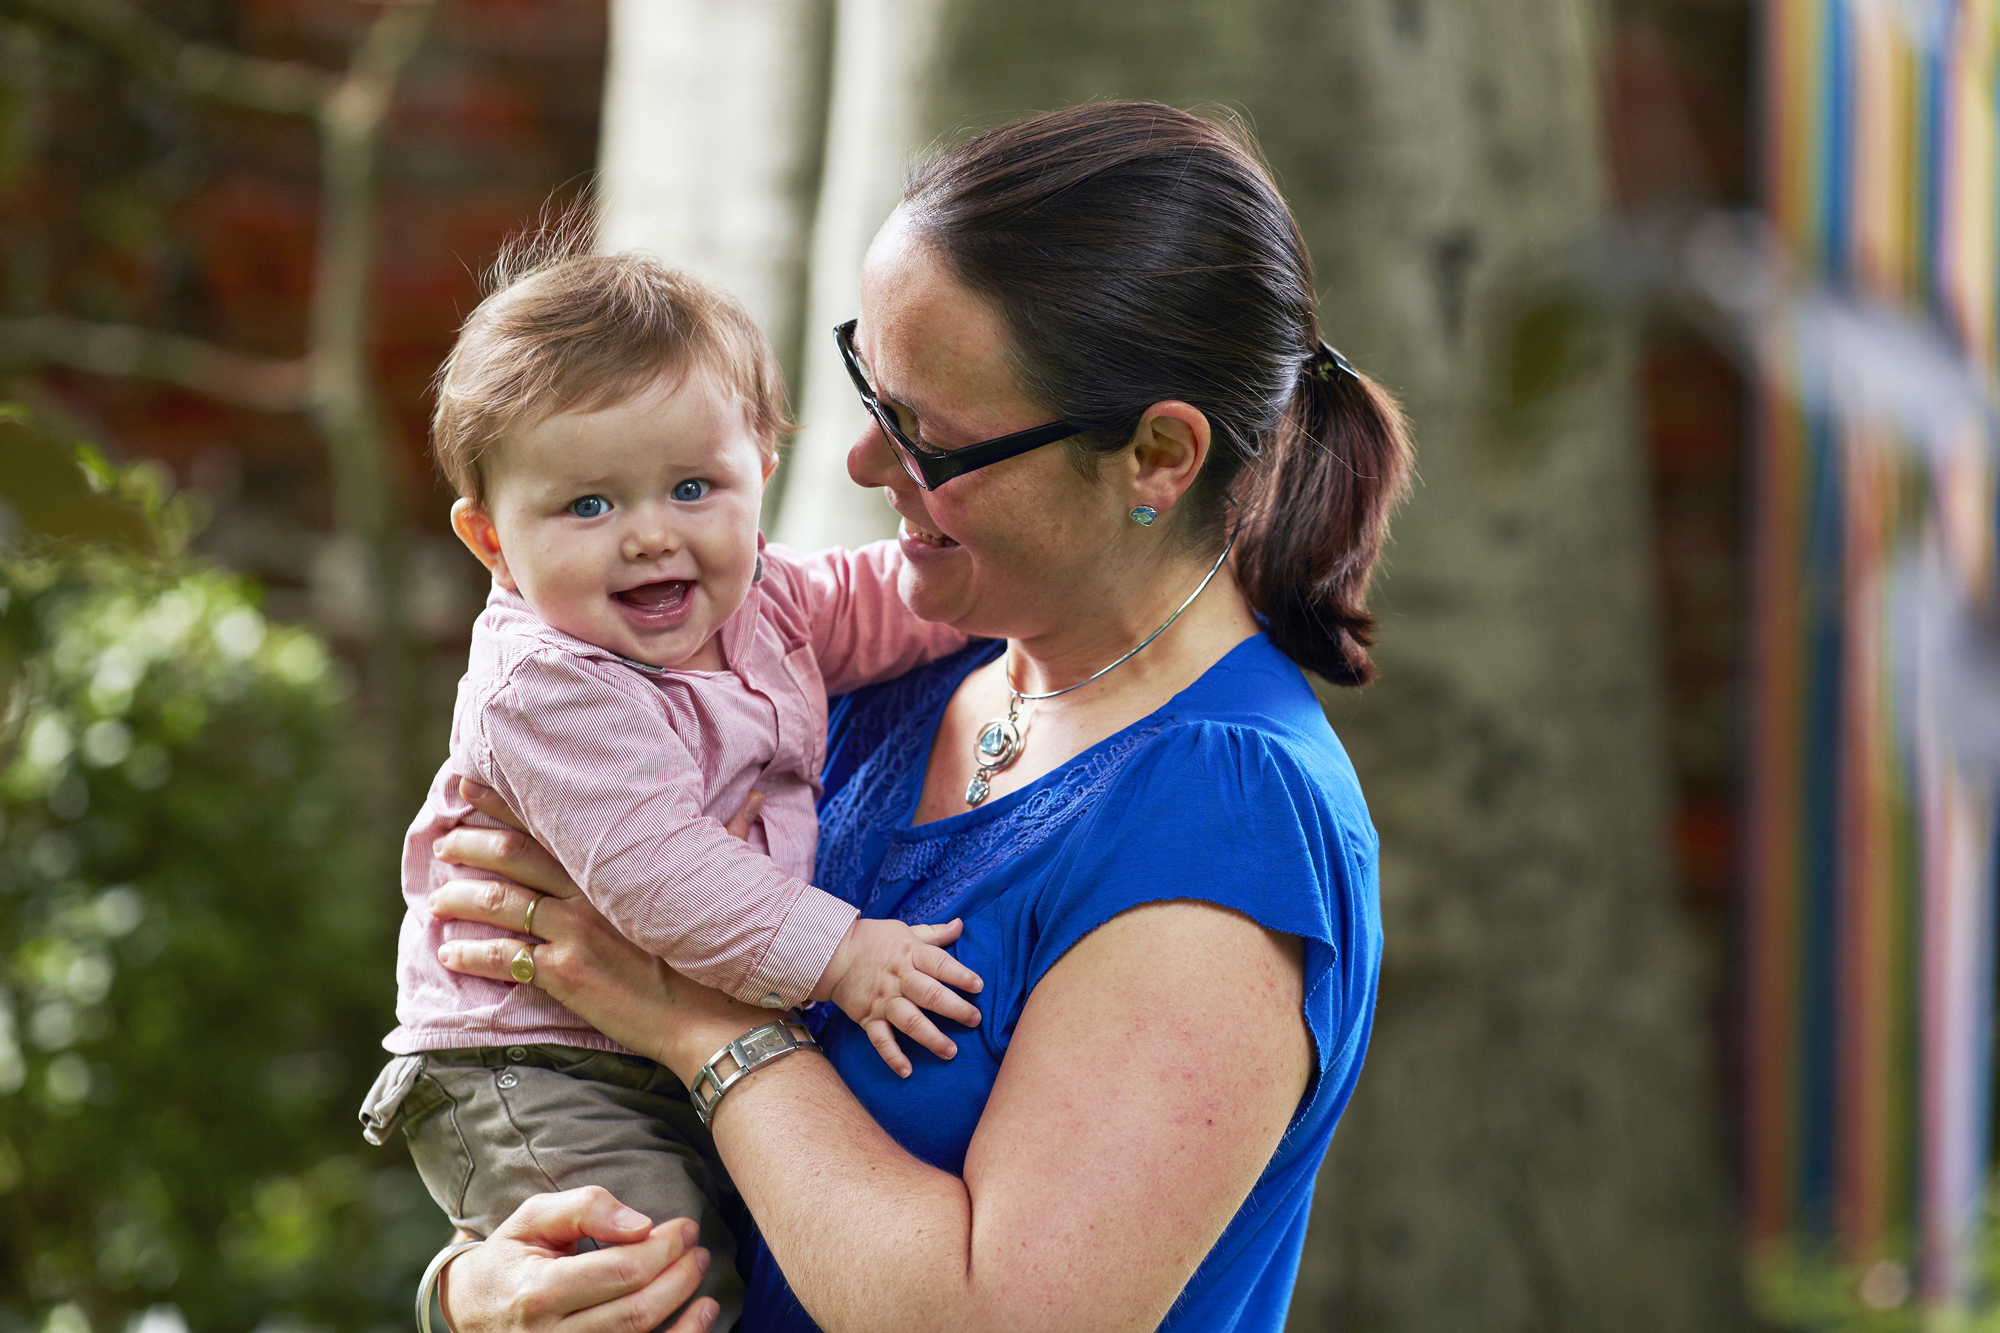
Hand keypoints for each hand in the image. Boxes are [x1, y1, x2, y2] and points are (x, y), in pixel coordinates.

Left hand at [432, 780, 776, 1076]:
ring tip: (436, 896)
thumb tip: (756, 797)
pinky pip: (503, 959)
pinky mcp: (565, 977)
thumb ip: (727, 835)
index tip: (469, 782)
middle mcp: (588, 894)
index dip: (504, 801)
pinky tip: (448, 951)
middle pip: (512, 857)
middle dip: (470, 842)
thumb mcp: (723, 883)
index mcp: (617, 867)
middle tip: (444, 837)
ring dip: (460, 896)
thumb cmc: (722, 950)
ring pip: (500, 904)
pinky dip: (470, 952)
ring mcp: (573, 935)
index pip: (550, 823)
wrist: (718, 1018)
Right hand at [438, 1187, 716, 1332]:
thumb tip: (641, 1225)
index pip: (620, 1272)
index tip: (685, 1227)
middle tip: (697, 1248)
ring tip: (700, 1274)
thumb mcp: (534, 1218)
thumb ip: (585, 1207)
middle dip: (679, 1274)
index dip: (663, 1248)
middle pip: (637, 1310)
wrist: (472, 1311)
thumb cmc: (511, 1258)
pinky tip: (701, 1316)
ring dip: (685, 1309)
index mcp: (536, 1292)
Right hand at [812, 918, 982, 1076]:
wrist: (831, 953)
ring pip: (910, 1021)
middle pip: (929, 994)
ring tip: (951, 1052)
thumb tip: (960, 924)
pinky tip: (907, 1071)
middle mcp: (898, 979)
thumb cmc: (874, 940)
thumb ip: (935, 934)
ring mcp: (883, 1001)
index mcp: (910, 955)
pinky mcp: (868, 1018)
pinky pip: (881, 1040)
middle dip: (954, 1009)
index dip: (960, 975)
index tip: (978, 986)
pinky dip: (892, 1056)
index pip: (939, 964)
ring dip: (931, 1037)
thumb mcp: (906, 931)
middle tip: (974, 1020)